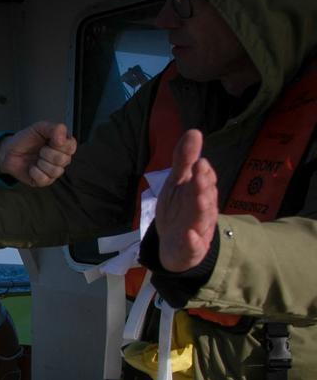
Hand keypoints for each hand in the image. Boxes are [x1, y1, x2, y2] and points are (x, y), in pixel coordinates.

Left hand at [0, 121, 76, 186]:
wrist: (9, 152)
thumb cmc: (25, 140)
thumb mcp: (39, 128)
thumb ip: (54, 128)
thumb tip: (62, 138)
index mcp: (63, 145)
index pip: (71, 146)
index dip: (60, 144)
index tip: (50, 140)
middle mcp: (61, 159)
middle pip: (64, 159)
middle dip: (47, 153)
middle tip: (40, 149)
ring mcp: (53, 171)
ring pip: (56, 171)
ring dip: (41, 163)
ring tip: (36, 158)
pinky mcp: (44, 181)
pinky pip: (44, 179)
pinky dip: (35, 172)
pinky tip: (31, 167)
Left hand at [155, 129, 217, 271]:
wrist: (176, 246)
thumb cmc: (179, 210)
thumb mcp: (177, 183)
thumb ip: (183, 160)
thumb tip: (194, 131)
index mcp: (199, 192)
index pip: (203, 180)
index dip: (201, 173)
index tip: (198, 163)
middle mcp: (202, 209)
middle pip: (204, 197)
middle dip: (202, 186)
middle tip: (200, 174)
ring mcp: (198, 229)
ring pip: (201, 219)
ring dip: (201, 209)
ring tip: (199, 199)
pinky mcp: (191, 248)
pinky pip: (194, 245)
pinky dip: (192, 241)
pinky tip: (190, 236)